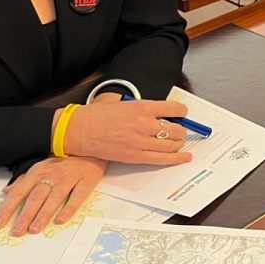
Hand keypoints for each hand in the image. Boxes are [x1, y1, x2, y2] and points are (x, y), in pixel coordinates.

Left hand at [0, 156, 106, 235]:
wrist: (90, 149)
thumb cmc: (64, 161)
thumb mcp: (41, 167)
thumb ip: (23, 181)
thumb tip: (6, 192)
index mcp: (38, 171)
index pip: (19, 192)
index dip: (8, 208)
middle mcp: (52, 174)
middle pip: (36, 197)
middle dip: (25, 215)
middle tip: (17, 231)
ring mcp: (70, 178)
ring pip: (54, 198)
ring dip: (44, 215)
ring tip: (34, 229)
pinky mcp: (86, 181)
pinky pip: (76, 197)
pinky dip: (68, 209)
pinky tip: (60, 220)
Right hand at [60, 98, 193, 165]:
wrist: (79, 130)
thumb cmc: (98, 115)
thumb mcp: (124, 103)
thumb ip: (144, 109)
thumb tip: (163, 115)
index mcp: (142, 107)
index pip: (175, 109)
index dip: (182, 112)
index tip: (182, 114)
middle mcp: (144, 124)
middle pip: (177, 129)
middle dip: (181, 130)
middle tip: (179, 130)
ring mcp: (140, 142)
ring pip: (172, 145)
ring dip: (179, 143)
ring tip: (178, 142)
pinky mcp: (135, 156)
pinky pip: (162, 159)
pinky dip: (177, 159)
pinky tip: (185, 157)